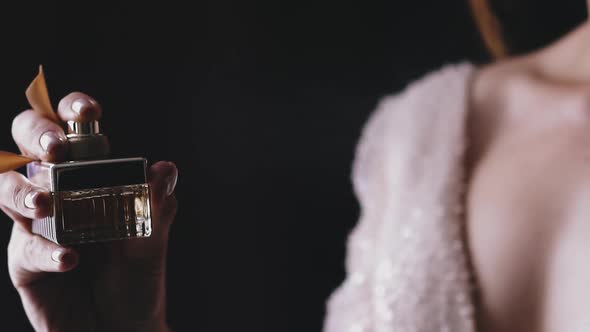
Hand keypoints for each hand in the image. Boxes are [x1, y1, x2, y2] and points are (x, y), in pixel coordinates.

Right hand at [1, 92, 177, 331]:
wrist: (125, 327)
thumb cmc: (137, 279)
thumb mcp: (152, 240)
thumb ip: (157, 206)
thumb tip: (166, 168)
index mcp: (91, 179)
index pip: (74, 132)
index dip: (72, 110)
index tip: (88, 110)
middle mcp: (60, 194)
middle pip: (29, 148)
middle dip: (35, 135)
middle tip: (55, 148)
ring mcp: (38, 226)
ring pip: (8, 191)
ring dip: (23, 192)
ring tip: (47, 204)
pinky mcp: (26, 261)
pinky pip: (26, 248)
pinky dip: (46, 251)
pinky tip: (71, 259)